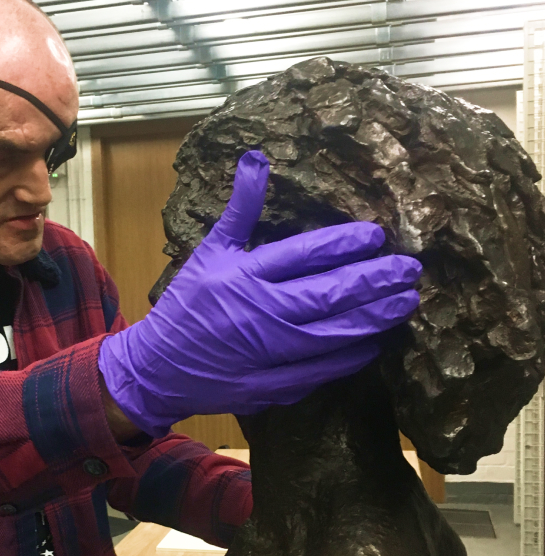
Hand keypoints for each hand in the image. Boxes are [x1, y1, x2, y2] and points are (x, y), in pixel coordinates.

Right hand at [99, 151, 421, 437]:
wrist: (156, 367)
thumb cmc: (185, 306)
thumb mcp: (208, 251)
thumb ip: (239, 209)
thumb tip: (257, 158)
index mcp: (243, 274)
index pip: (304, 253)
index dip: (345, 243)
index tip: (377, 235)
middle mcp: (258, 312)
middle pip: (327, 295)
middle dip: (373, 281)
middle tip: (410, 270)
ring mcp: (263, 353)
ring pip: (330, 335)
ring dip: (372, 319)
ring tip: (404, 303)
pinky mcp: (265, 387)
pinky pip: (315, 373)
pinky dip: (347, 360)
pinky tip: (373, 345)